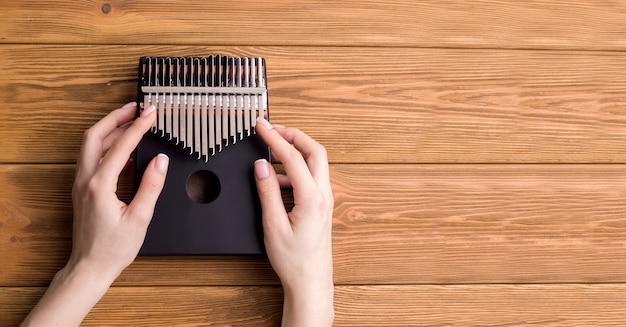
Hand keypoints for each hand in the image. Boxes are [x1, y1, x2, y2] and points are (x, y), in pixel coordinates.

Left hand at [69, 102, 167, 279]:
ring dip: (109, 129)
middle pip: (95, 136)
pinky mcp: (83, 190)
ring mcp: (81, 184)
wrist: (90, 267)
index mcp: (100, 185)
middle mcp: (86, 180)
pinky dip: (106, 146)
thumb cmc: (113, 248)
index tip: (151, 113)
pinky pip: (92, 158)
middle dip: (115, 117)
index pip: (121, 146)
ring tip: (131, 122)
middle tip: (135, 107)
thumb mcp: (140, 218)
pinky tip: (124, 149)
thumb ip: (151, 186)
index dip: (138, 127)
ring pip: (90, 145)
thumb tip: (160, 161)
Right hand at [253, 117, 333, 326]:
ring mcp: (325, 200)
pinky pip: (311, 177)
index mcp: (311, 198)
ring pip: (315, 162)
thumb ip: (267, 192)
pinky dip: (295, 169)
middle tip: (272, 129)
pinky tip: (277, 179)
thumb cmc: (294, 260)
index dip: (275, 137)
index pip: (293, 157)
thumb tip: (262, 165)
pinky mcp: (321, 206)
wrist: (311, 282)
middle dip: (293, 134)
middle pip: (315, 150)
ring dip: (295, 151)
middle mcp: (323, 195)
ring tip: (271, 150)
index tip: (261, 126)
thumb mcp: (273, 225)